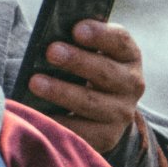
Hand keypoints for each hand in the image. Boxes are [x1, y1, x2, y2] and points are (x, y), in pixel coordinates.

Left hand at [24, 19, 148, 154]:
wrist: (105, 113)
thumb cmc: (88, 70)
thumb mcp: (92, 53)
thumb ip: (79, 42)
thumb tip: (51, 33)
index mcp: (129, 56)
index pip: (120, 41)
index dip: (100, 34)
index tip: (76, 29)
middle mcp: (132, 84)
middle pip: (105, 72)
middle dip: (77, 61)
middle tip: (51, 51)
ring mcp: (121, 113)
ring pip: (91, 102)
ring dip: (61, 92)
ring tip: (35, 82)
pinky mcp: (106, 137)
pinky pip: (81, 131)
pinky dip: (57, 121)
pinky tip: (37, 113)